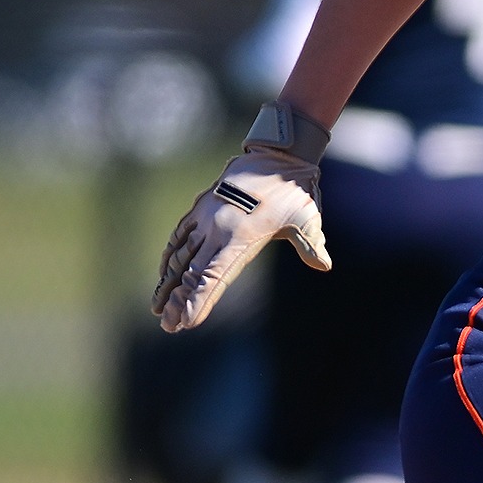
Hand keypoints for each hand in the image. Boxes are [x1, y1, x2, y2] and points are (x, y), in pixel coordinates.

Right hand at [151, 147, 329, 331]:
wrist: (276, 156)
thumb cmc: (294, 192)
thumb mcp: (307, 218)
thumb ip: (311, 244)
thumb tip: (325, 265)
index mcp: (241, 237)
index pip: (215, 276)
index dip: (199, 299)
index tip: (185, 320)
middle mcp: (218, 230)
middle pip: (192, 273)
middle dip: (178, 301)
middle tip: (167, 326)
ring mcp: (206, 219)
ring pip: (181, 256)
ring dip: (168, 284)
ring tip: (157, 308)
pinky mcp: (200, 209)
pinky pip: (180, 236)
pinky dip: (170, 255)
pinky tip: (164, 272)